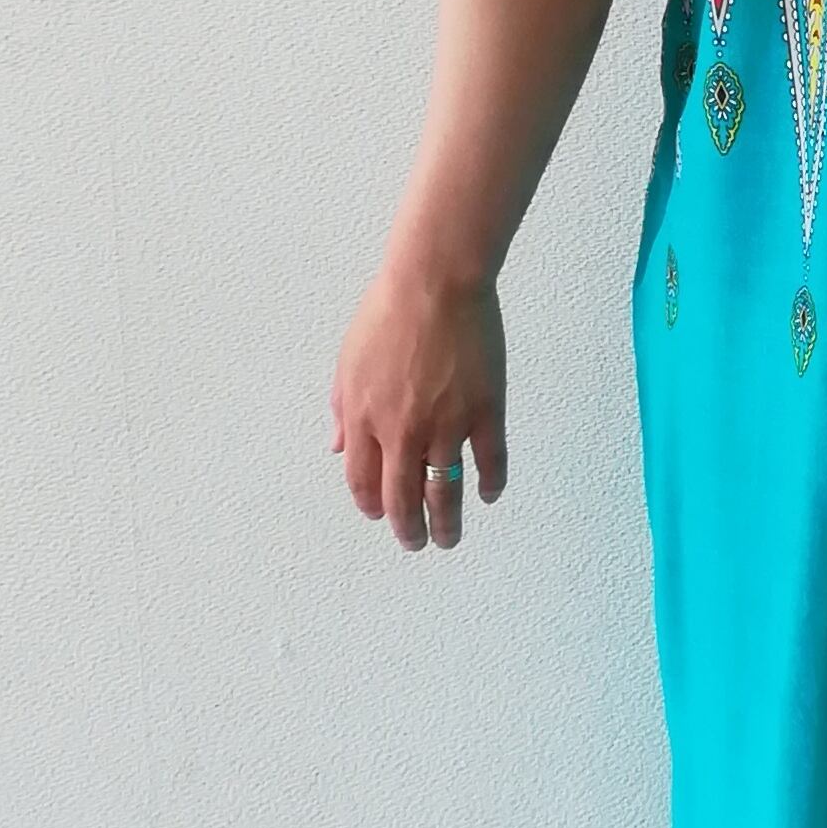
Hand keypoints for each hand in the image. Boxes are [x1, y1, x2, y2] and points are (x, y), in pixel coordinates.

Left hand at [330, 256, 507, 551]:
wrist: (435, 283)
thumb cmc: (389, 312)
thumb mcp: (348, 361)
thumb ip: (342, 410)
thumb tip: (337, 448)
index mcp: (365, 418)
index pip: (365, 481)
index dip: (373, 506)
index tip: (382, 517)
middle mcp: (403, 429)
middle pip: (403, 498)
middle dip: (409, 530)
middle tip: (417, 543)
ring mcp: (446, 424)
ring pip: (445, 491)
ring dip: (446, 523)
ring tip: (449, 539)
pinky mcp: (484, 411)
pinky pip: (489, 461)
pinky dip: (489, 485)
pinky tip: (487, 496)